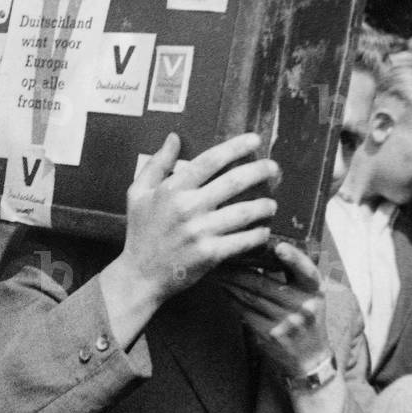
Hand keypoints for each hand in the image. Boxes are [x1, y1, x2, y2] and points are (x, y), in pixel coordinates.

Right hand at [119, 132, 277, 302]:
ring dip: (263, 206)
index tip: (254, 140)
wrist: (139, 275)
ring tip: (272, 204)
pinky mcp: (209, 254)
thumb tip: (173, 137)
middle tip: (274, 168)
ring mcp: (200, 231)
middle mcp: (188, 207)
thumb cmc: (140, 232)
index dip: (235, 147)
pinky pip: (241, 240)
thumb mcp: (137, 193)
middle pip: (233, 182)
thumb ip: (157, 163)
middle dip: (259, 171)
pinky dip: (257, 235)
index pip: (210, 160)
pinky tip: (263, 231)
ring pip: (243, 212)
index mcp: (172, 189)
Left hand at [221, 241, 330, 377]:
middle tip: (223, 257)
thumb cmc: (308, 319)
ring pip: (250, 296)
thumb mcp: (311, 296)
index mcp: (315, 291)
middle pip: (264, 283)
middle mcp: (303, 306)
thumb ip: (294, 275)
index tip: (279, 246)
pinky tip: (224, 290)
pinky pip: (245, 311)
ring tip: (218, 272)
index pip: (307, 271)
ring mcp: (285, 322)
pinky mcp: (270, 334)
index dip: (293, 258)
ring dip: (231, 282)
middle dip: (239, 269)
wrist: (310, 358)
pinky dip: (232, 299)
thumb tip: (266, 251)